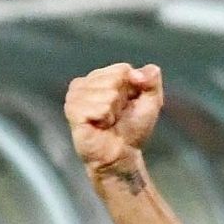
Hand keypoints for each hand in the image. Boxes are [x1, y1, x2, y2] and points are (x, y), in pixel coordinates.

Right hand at [65, 63, 164, 177]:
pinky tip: (99, 125)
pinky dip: (104, 118)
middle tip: (117, 115)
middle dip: (122, 100)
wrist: (121, 153)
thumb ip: (152, 80)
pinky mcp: (72, 111)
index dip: (133, 87)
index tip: (129, 103)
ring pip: (107, 93)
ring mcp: (75, 96)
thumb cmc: (133, 128)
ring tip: (108, 121)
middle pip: (114, 79)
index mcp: (103, 76)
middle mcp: (86, 83)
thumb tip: (137, 73)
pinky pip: (98, 107)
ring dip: (113, 111)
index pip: (122, 69)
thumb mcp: (151, 100)